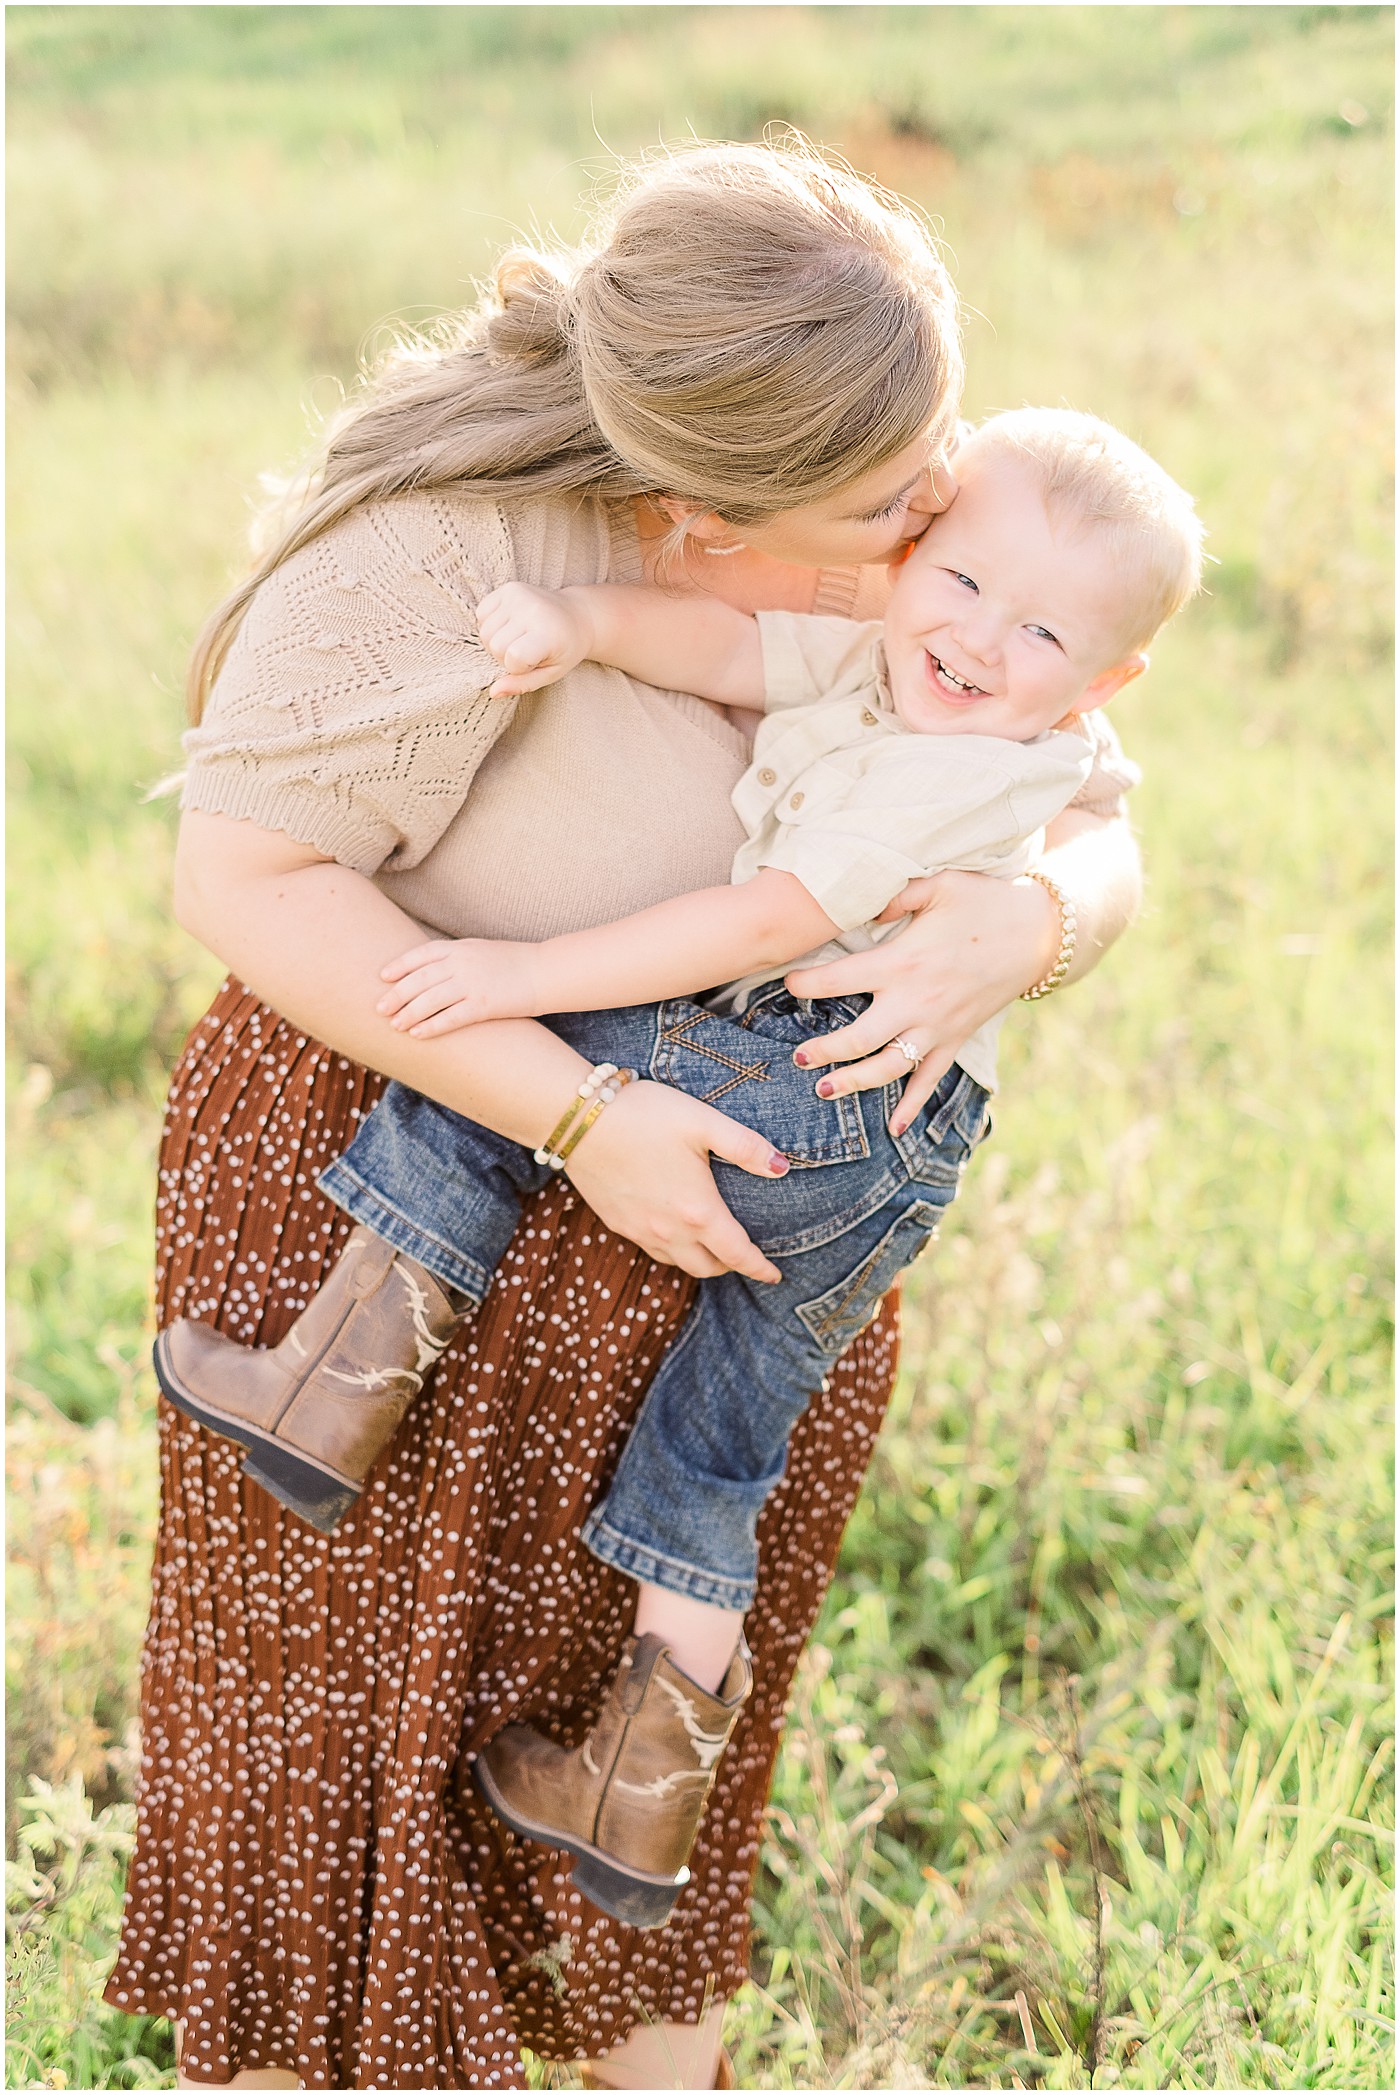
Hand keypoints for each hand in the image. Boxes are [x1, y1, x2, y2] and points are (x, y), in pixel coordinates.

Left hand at [377, 937, 542, 1035]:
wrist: (544, 972)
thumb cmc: (512, 963)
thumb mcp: (480, 950)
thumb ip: (455, 957)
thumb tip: (430, 971)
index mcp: (460, 947)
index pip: (421, 955)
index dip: (400, 966)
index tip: (382, 977)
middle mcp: (462, 963)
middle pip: (420, 979)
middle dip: (397, 995)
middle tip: (379, 1009)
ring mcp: (473, 984)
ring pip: (430, 1000)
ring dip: (409, 1014)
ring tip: (395, 1025)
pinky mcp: (484, 1005)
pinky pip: (451, 1018)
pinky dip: (431, 1026)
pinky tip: (417, 1034)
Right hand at [476, 581, 593, 696]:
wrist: (577, 617)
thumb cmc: (564, 650)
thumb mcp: (551, 673)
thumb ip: (523, 685)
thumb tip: (493, 692)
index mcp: (548, 633)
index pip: (513, 658)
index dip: (518, 668)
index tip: (534, 662)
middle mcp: (532, 609)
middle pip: (494, 646)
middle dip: (505, 656)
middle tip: (527, 651)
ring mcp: (519, 595)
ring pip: (484, 632)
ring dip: (496, 641)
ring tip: (518, 638)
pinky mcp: (509, 588)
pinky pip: (481, 613)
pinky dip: (490, 624)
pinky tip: (510, 625)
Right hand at [564, 1080, 789, 1283]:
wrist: (579, 1120)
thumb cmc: (645, 1115)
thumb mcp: (703, 1122)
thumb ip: (746, 1146)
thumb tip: (782, 1167)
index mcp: (698, 1211)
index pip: (738, 1254)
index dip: (760, 1269)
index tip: (774, 1276)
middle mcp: (669, 1231)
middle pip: (708, 1268)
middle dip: (731, 1266)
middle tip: (744, 1255)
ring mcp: (639, 1230)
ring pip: (678, 1263)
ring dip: (700, 1261)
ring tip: (712, 1246)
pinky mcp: (616, 1222)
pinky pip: (651, 1249)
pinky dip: (672, 1250)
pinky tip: (672, 1230)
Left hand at [784, 869, 1059, 1132]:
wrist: (1037, 933)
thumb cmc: (984, 902)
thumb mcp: (939, 884)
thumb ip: (895, 894)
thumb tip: (862, 907)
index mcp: (902, 963)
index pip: (839, 980)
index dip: (807, 984)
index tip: (787, 983)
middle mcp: (915, 1003)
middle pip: (857, 1039)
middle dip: (821, 1052)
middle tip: (797, 1058)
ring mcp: (936, 1028)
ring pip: (887, 1068)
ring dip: (853, 1083)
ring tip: (824, 1091)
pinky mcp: (956, 1040)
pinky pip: (930, 1080)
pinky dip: (913, 1106)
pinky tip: (894, 1129)